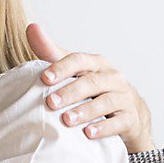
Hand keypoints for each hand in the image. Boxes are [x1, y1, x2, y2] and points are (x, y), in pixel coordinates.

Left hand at [27, 23, 155, 152]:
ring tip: (66, 120)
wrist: (128, 117)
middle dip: (70, 92)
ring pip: (105, 102)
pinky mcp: (131, 119)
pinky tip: (88, 134)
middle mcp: (112, 78)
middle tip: (50, 102)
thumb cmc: (93, 90)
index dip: (62, 67)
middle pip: (91, 82)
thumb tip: (32, 27)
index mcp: (96, 64)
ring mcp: (124, 98)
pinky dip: (104, 128)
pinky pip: (119, 122)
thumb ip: (52, 53)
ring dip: (85, 111)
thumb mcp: (74, 71)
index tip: (44, 78)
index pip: (79, 60)